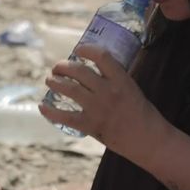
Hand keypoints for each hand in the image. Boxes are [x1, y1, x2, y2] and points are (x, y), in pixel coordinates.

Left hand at [39, 44, 168, 162]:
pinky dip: (50, 111)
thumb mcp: (132, 88)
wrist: (148, 140)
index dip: (86, 49)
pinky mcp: (90, 125)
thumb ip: (115, 79)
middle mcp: (108, 92)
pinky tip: (42, 106)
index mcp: (121, 80)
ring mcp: (98, 109)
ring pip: (69, 89)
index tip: (78, 49)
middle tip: (57, 67)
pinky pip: (65, 116)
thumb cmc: (142, 113)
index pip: (101, 56)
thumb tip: (95, 68)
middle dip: (63, 66)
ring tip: (50, 80)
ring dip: (55, 82)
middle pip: (79, 71)